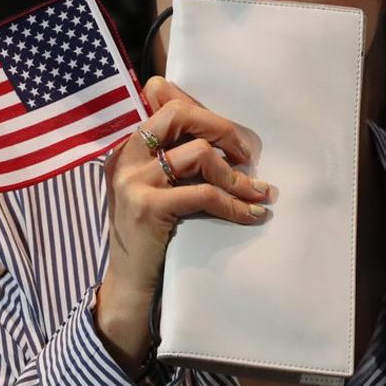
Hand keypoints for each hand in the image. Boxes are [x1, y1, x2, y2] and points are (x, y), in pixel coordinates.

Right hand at [95, 76, 273, 374]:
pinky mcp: (148, 207)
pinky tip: (252, 215)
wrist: (128, 283)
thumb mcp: (160, 186)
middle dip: (223, 130)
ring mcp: (134, 181)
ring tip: (259, 192)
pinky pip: (205, 194)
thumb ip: (177, 155)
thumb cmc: (152, 232)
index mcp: (130, 146)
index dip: (205, 112)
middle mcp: (127, 156)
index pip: (167, 103)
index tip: (232, 139)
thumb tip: (218, 135)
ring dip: (237, 176)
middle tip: (248, 155)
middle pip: (181, 115)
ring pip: (199, 154)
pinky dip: (236, 204)